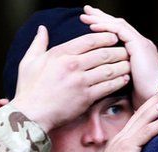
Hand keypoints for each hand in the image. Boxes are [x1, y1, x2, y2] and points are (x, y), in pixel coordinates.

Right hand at [10, 26, 130, 131]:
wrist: (30, 115)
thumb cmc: (28, 90)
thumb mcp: (29, 62)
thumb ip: (38, 44)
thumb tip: (42, 29)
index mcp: (60, 54)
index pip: (89, 40)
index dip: (104, 37)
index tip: (113, 37)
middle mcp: (72, 65)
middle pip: (103, 53)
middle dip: (118, 50)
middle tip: (126, 50)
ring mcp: (80, 82)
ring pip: (108, 69)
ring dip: (122, 65)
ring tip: (129, 64)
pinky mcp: (86, 98)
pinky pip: (107, 87)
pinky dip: (118, 82)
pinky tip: (124, 79)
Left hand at [80, 5, 157, 108]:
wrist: (154, 101)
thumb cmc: (140, 98)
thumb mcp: (123, 82)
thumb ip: (114, 73)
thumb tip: (97, 73)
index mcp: (138, 52)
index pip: (119, 34)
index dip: (104, 28)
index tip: (89, 24)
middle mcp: (141, 45)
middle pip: (119, 26)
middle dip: (102, 18)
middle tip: (87, 11)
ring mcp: (142, 44)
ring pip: (119, 25)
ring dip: (101, 19)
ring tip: (86, 15)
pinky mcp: (140, 46)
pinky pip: (120, 31)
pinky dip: (106, 28)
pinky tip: (93, 27)